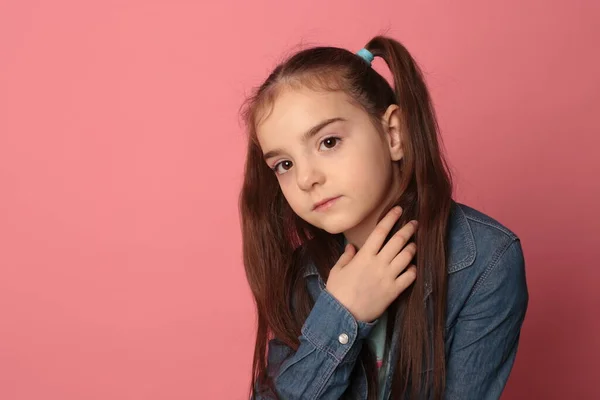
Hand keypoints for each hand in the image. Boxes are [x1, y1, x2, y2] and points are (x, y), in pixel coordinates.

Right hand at [325, 206, 417, 322]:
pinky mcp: (394, 291)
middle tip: (415, 223)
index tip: (399, 210)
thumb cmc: (337, 291)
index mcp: (364, 255)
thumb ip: (346, 256)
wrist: (344, 314)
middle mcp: (378, 263)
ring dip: (412, 248)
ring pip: (406, 256)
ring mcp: (388, 277)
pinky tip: (412, 267)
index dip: (391, 218)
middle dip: (408, 229)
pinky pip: (409, 276)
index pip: (381, 231)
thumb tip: (351, 246)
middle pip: (398, 241)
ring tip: (414, 244)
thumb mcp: (337, 270)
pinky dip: (413, 269)